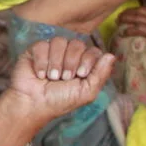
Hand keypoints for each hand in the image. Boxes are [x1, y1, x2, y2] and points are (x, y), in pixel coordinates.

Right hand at [0, 37, 115, 145]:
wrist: (34, 103)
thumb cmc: (60, 101)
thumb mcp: (86, 92)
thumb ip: (100, 74)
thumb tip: (111, 55)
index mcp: (83, 64)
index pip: (93, 50)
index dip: (87, 60)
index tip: (80, 75)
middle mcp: (69, 55)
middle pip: (77, 43)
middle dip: (71, 62)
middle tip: (64, 78)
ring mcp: (53, 51)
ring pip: (60, 41)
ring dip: (56, 62)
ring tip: (51, 77)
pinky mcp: (36, 50)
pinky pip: (42, 44)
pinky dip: (42, 61)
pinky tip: (40, 74)